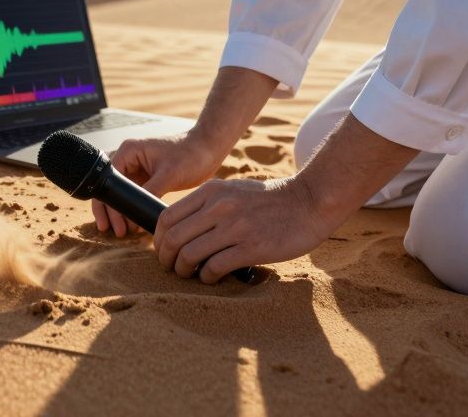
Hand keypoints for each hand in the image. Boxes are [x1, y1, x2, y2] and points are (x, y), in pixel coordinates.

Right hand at [92, 134, 218, 236]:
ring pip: (122, 195)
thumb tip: (136, 217)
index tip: (112, 223)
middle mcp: (129, 159)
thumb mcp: (169, 174)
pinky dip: (133, 209)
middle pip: (111, 188)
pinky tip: (135, 225)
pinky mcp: (147, 179)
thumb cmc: (191, 154)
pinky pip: (135, 196)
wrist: (209, 150)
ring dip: (121, 212)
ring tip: (122, 232)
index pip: (110, 180)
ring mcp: (138, 169)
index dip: (108, 203)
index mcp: (129, 151)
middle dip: (111, 211)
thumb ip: (149, 192)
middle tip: (116, 232)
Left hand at [151, 114, 421, 282]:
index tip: (163, 251)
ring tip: (191, 274)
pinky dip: (207, 277)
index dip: (157, 239)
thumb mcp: (233, 190)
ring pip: (189, 254)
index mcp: (211, 191)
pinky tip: (213, 278)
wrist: (310, 202)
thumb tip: (180, 228)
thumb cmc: (270, 200)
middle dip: (166, 259)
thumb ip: (207, 204)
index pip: (166, 217)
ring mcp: (235, 227)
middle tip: (172, 268)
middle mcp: (219, 207)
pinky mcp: (251, 247)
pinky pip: (214, 267)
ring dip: (184, 270)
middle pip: (172, 238)